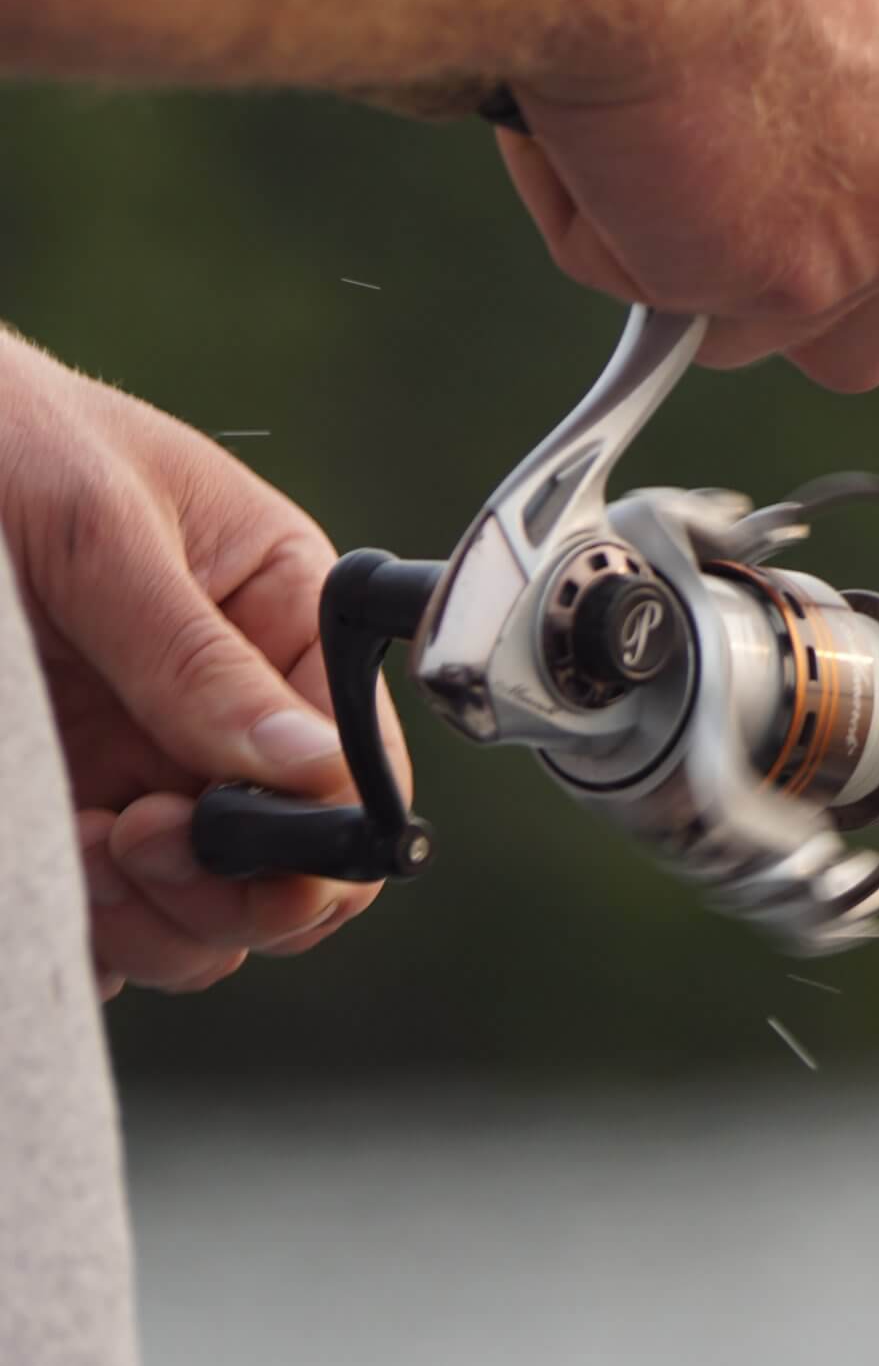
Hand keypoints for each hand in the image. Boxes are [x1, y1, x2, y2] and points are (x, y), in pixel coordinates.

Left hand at [0, 332, 409, 1000]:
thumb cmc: (4, 435)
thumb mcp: (102, 529)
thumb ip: (197, 656)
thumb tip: (313, 768)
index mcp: (284, 618)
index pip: (355, 764)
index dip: (315, 831)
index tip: (223, 833)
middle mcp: (232, 711)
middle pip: (296, 870)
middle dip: (229, 890)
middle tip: (132, 839)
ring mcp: (150, 769)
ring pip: (209, 921)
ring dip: (154, 920)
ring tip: (76, 843)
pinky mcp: (72, 810)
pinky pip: (113, 923)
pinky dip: (89, 930)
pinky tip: (43, 863)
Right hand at [497, 0, 878, 390]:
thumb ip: (860, 80)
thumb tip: (785, 153)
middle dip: (794, 314)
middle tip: (703, 233)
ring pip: (769, 335)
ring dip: (681, 266)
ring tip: (627, 124)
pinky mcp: (792, 283)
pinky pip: (668, 307)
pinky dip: (601, 236)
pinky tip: (587, 127)